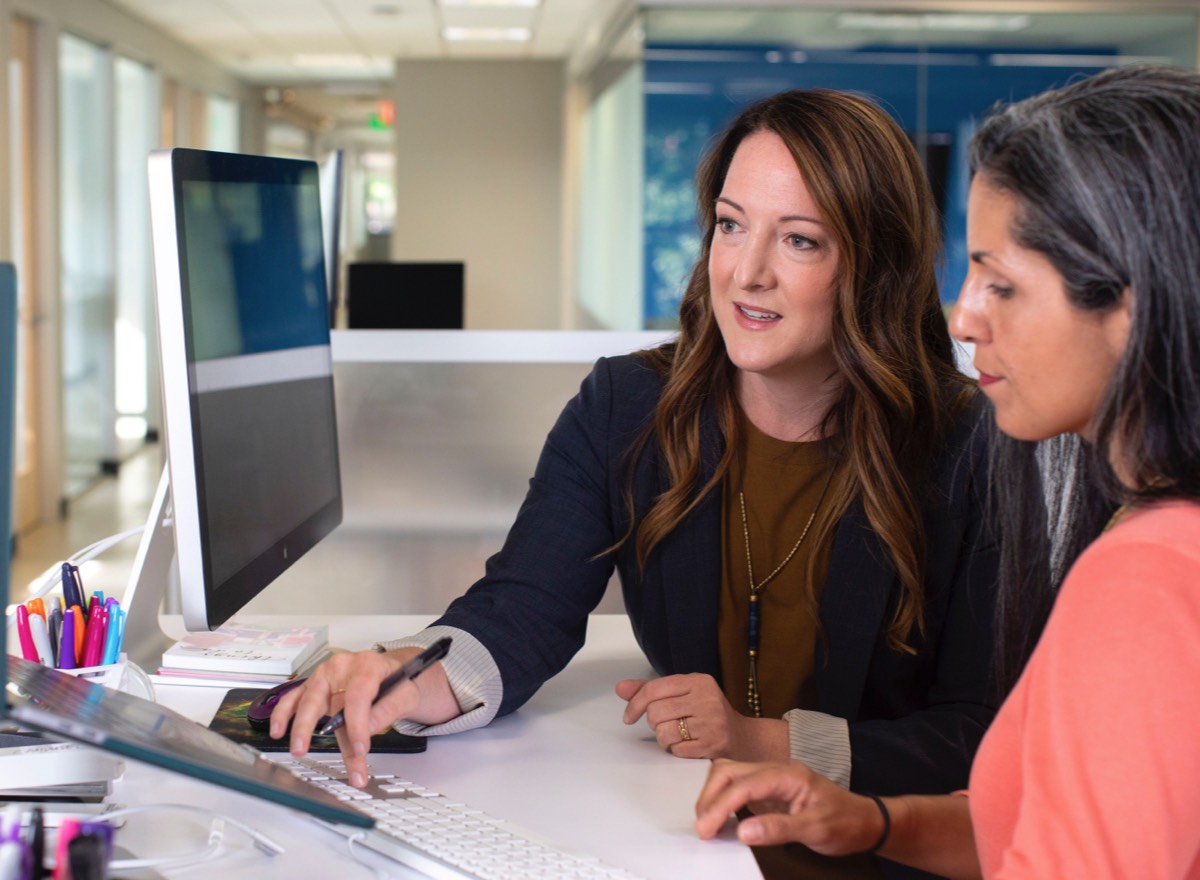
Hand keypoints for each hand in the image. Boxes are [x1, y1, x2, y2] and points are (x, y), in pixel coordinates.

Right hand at [270, 647, 452, 787]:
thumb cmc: (401, 681)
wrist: (396, 670)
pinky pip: (296, 699)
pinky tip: (279, 730)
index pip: (358, 696)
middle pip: (324, 698)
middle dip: (315, 727)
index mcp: (368, 664)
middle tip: (308, 752)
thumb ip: (389, 708)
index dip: (357, 725)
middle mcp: (342, 667)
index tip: (360, 749)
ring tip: (297, 748)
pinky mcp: (317, 687)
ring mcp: (326, 676)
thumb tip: (368, 728)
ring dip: (299, 726)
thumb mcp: (407, 693)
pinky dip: (285, 714)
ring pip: (307, 700)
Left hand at [616, 674, 785, 760]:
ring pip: (663, 732)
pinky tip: (686, 745)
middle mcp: (707, 698)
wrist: (743, 738)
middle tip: (665, 725)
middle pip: (655, 712)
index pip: (654, 689)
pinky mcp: (712, 745)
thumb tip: (620, 688)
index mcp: (698, 681)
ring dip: (664, 739)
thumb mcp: (683, 694)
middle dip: (654, 723)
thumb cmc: (707, 714)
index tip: (629, 716)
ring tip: (676, 736)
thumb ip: (651, 690)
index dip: (635, 704)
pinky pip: (676, 749)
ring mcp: (711, 722)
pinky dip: (675, 750)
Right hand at [694, 759, 883, 854]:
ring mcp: (771, 777)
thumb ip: (779, 829)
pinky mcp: (769, 789)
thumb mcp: (816, 830)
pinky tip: (721, 818)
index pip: (744, 785)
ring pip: (730, 774)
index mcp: (788, 774)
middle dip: (710, 797)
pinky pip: (738, 786)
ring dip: (713, 796)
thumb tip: (743, 832)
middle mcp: (776, 770)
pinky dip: (723, 799)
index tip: (706, 829)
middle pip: (729, 771)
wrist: (865, 821)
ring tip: (707, 823)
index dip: (720, 806)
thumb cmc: (845, 822)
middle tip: (702, 828)